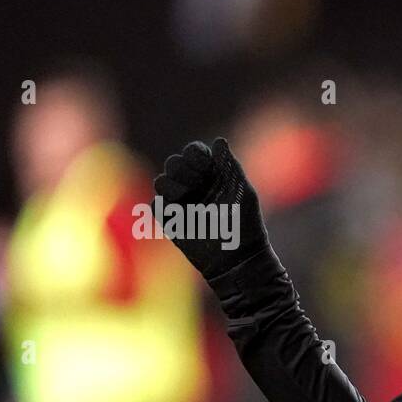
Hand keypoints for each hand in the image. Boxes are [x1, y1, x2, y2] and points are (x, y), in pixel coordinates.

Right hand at [153, 138, 268, 279]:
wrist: (237, 261)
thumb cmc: (246, 226)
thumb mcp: (243, 193)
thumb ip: (231, 167)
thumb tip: (219, 141)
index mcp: (213, 176)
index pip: (195, 153)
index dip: (194, 154)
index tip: (203, 164)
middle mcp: (195, 187)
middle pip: (174, 163)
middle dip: (181, 168)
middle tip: (195, 181)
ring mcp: (182, 204)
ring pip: (161, 181)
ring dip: (171, 184)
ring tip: (187, 195)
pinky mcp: (171, 222)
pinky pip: (156, 206)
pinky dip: (163, 205)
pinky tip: (179, 212)